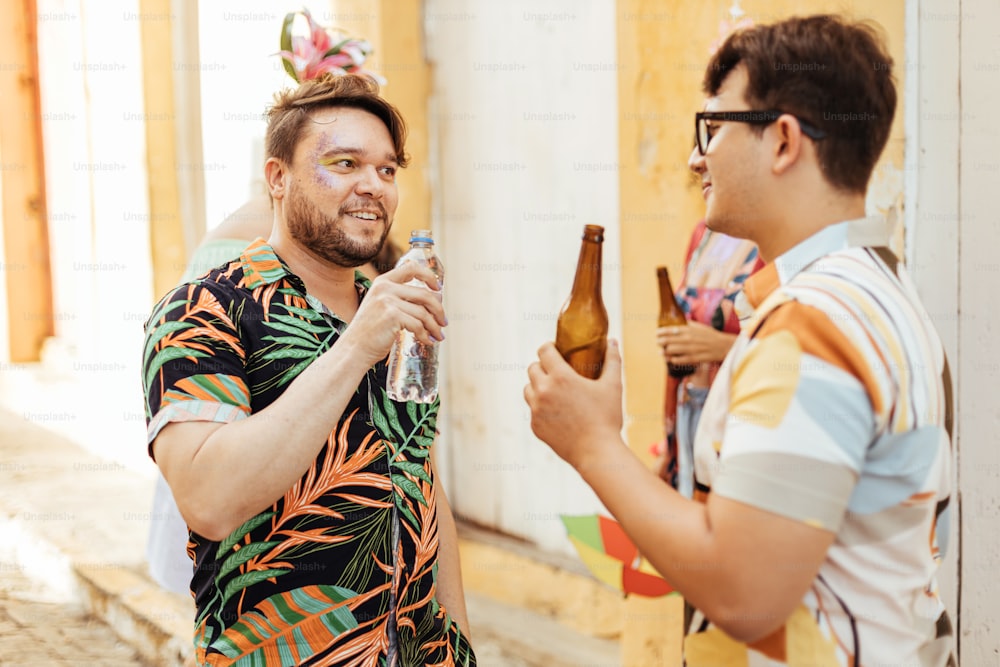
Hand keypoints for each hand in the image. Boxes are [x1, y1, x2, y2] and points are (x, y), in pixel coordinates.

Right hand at [341, 261, 446, 365]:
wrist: (353, 349)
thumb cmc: (369, 332)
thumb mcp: (381, 306)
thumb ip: (401, 299)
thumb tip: (434, 299)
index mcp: (383, 282)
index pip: (411, 268)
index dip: (429, 276)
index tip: (438, 289)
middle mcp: (385, 288)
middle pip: (424, 294)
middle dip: (438, 310)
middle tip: (443, 322)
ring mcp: (388, 301)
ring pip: (423, 312)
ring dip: (434, 326)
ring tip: (438, 336)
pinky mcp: (392, 316)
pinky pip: (418, 325)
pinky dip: (425, 335)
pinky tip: (426, 341)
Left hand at [524, 340, 623, 470]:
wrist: (597, 452)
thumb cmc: (607, 418)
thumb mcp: (613, 386)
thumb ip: (612, 360)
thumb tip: (613, 341)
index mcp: (560, 377)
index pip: (543, 351)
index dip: (549, 347)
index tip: (556, 349)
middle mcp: (543, 391)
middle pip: (532, 368)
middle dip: (543, 366)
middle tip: (557, 370)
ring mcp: (536, 410)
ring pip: (528, 388)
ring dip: (538, 385)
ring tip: (553, 389)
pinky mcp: (535, 426)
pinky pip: (533, 409)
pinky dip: (541, 406)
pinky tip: (556, 410)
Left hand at [656, 321, 735, 366]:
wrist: (723, 346)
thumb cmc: (711, 335)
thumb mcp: (699, 326)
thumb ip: (688, 324)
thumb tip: (679, 321)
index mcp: (689, 329)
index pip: (670, 330)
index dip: (661, 332)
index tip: (657, 333)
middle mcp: (688, 338)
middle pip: (667, 340)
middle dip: (660, 342)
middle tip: (658, 342)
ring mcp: (690, 349)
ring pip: (670, 351)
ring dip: (664, 351)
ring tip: (661, 351)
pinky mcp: (693, 358)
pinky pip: (678, 360)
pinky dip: (672, 359)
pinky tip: (670, 359)